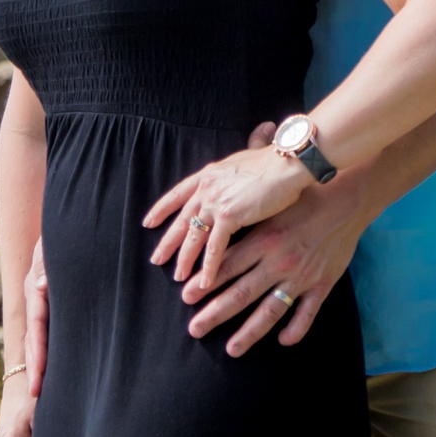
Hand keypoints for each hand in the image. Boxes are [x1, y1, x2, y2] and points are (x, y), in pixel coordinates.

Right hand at [24, 236, 48, 396]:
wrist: (69, 225)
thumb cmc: (64, 237)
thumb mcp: (52, 248)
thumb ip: (47, 266)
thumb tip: (41, 287)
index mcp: (36, 287)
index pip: (37, 323)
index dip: (38, 349)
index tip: (38, 374)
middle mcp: (36, 297)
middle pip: (35, 336)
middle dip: (35, 364)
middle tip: (36, 392)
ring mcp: (42, 300)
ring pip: (39, 335)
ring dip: (39, 361)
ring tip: (40, 390)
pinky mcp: (52, 302)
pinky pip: (50, 329)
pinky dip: (48, 349)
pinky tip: (53, 369)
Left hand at [144, 141, 313, 289]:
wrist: (286, 162)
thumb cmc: (275, 159)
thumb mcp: (247, 157)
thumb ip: (237, 165)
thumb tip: (243, 153)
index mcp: (209, 174)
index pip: (178, 193)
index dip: (162, 208)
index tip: (149, 222)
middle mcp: (206, 187)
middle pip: (182, 219)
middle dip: (168, 242)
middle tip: (156, 260)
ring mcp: (215, 202)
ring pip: (194, 237)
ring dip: (185, 260)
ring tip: (179, 279)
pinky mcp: (228, 216)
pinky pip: (214, 247)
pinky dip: (208, 267)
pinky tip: (205, 283)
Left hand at [179, 163, 373, 356]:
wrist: (345, 199)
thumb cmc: (304, 198)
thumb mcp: (270, 208)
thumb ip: (247, 226)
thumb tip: (216, 236)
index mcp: (264, 239)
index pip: (227, 266)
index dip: (205, 283)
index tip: (186, 297)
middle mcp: (278, 261)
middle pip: (241, 293)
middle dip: (215, 314)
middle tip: (194, 329)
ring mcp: (301, 276)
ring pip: (270, 311)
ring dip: (249, 332)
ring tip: (232, 349)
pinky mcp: (322, 284)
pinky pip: (306, 313)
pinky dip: (295, 329)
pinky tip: (283, 341)